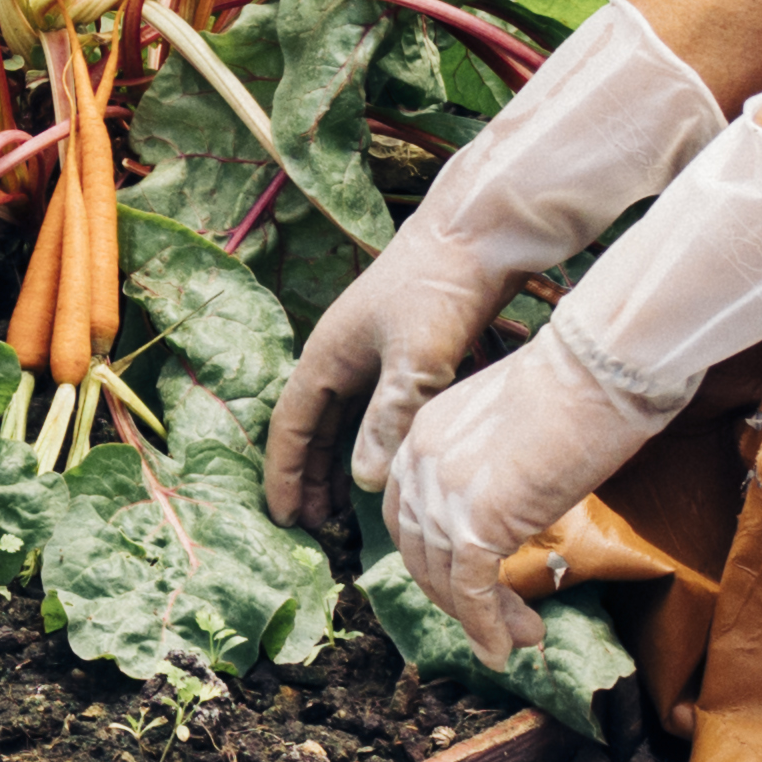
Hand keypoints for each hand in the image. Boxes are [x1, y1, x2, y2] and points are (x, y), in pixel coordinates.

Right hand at [261, 5, 722, 528]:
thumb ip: (389, 418)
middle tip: (313, 528)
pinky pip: (374, 409)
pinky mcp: (402, 350)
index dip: (286, 473)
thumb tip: (363, 481)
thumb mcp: (417, 359)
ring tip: (344, 509)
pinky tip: (390, 464)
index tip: (284, 519)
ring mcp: (370, 352)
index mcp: (327, 356)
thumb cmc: (440, 289)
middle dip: (309, 476)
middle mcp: (340, 355)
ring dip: (340, 462)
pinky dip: (372, 440)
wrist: (476, 233)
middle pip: (314, 428)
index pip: (292, 426)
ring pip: (345, 420)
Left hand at [378, 108, 761, 651]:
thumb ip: (500, 467)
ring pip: (445, 578)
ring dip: (481, 618)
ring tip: (522, 636)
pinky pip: (471, 591)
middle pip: (419, 551)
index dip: (436, 557)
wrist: (605, 361)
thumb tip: (519, 503)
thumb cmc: (585, 382)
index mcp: (424, 430)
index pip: (409, 512)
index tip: (473, 584)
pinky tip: (510, 644)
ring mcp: (442, 490)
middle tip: (502, 623)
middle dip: (457, 596)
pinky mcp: (475, 520)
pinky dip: (487, 626)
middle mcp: (419, 459)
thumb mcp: (521, 428)